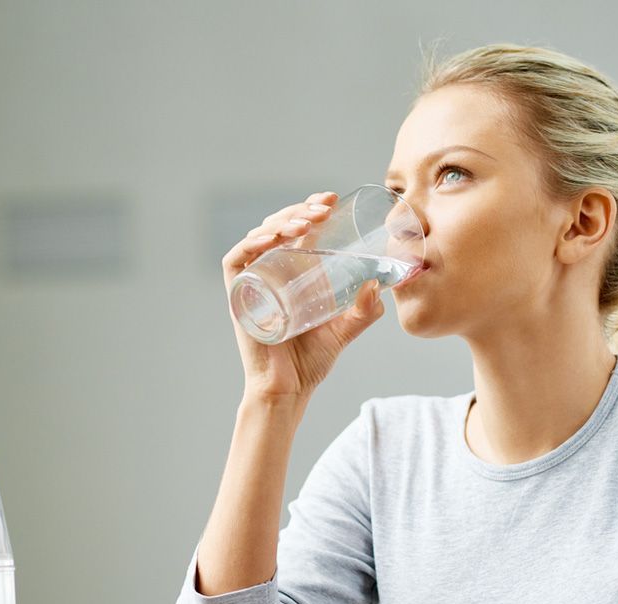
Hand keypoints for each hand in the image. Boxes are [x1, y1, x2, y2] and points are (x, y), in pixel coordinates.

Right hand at [223, 191, 385, 399]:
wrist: (288, 389)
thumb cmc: (310, 361)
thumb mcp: (344, 329)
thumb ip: (365, 311)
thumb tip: (381, 285)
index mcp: (292, 272)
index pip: (296, 229)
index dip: (310, 208)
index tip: (331, 199)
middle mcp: (269, 271)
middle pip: (278, 226)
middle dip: (300, 210)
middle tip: (324, 209)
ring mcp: (252, 282)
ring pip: (259, 236)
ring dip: (281, 221)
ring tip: (306, 221)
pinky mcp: (238, 295)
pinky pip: (236, 259)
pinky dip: (251, 243)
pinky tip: (272, 238)